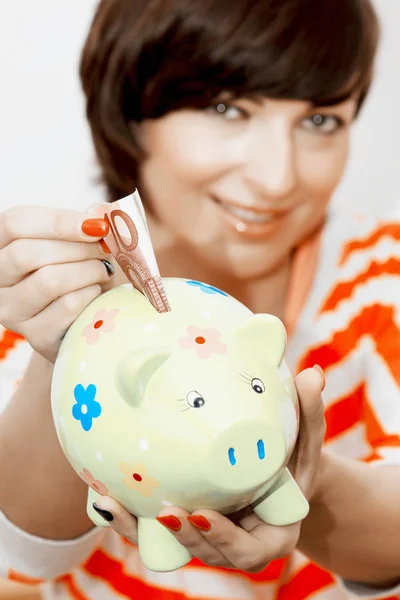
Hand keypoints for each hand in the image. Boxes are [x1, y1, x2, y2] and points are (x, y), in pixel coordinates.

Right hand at [0, 205, 114, 361]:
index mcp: (0, 245)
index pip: (16, 224)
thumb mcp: (75, 241)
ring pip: (49, 281)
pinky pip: (68, 306)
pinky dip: (91, 294)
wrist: (83, 315)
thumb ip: (82, 224)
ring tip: (102, 269)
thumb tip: (98, 217)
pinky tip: (96, 292)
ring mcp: (12, 311)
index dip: (59, 222)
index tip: (96, 225)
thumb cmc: (78, 268)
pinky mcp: (37, 335)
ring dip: (88, 271)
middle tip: (104, 248)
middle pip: (28, 254)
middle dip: (77, 248)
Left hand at [92, 366, 325, 571]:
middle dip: (181, 537)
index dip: (223, 538)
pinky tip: (103, 495)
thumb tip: (313, 373)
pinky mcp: (185, 527)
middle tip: (162, 511)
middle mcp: (236, 543)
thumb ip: (310, 413)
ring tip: (113, 503)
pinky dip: (130, 517)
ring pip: (171, 548)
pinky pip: (154, 532)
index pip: (248, 550)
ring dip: (141, 530)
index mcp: (272, 535)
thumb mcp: (306, 441)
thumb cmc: (293, 460)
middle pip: (205, 553)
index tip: (200, 513)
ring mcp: (207, 537)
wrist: (277, 479)